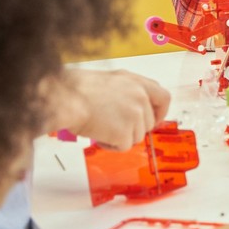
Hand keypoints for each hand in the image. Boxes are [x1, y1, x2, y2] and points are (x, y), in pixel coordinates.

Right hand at [42, 68, 170, 146]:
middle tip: (114, 127)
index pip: (163, 97)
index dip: (160, 112)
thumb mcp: (110, 81)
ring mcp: (135, 114)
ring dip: (120, 137)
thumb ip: (128, 92)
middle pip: (149, 123)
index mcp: (136, 82)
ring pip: (137, 136)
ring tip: (101, 126)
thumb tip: (134, 108)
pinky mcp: (126, 132)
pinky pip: (124, 147)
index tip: (153, 120)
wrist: (65, 98)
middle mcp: (140, 96)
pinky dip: (111, 146)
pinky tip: (98, 134)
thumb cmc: (77, 89)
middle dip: (133, 129)